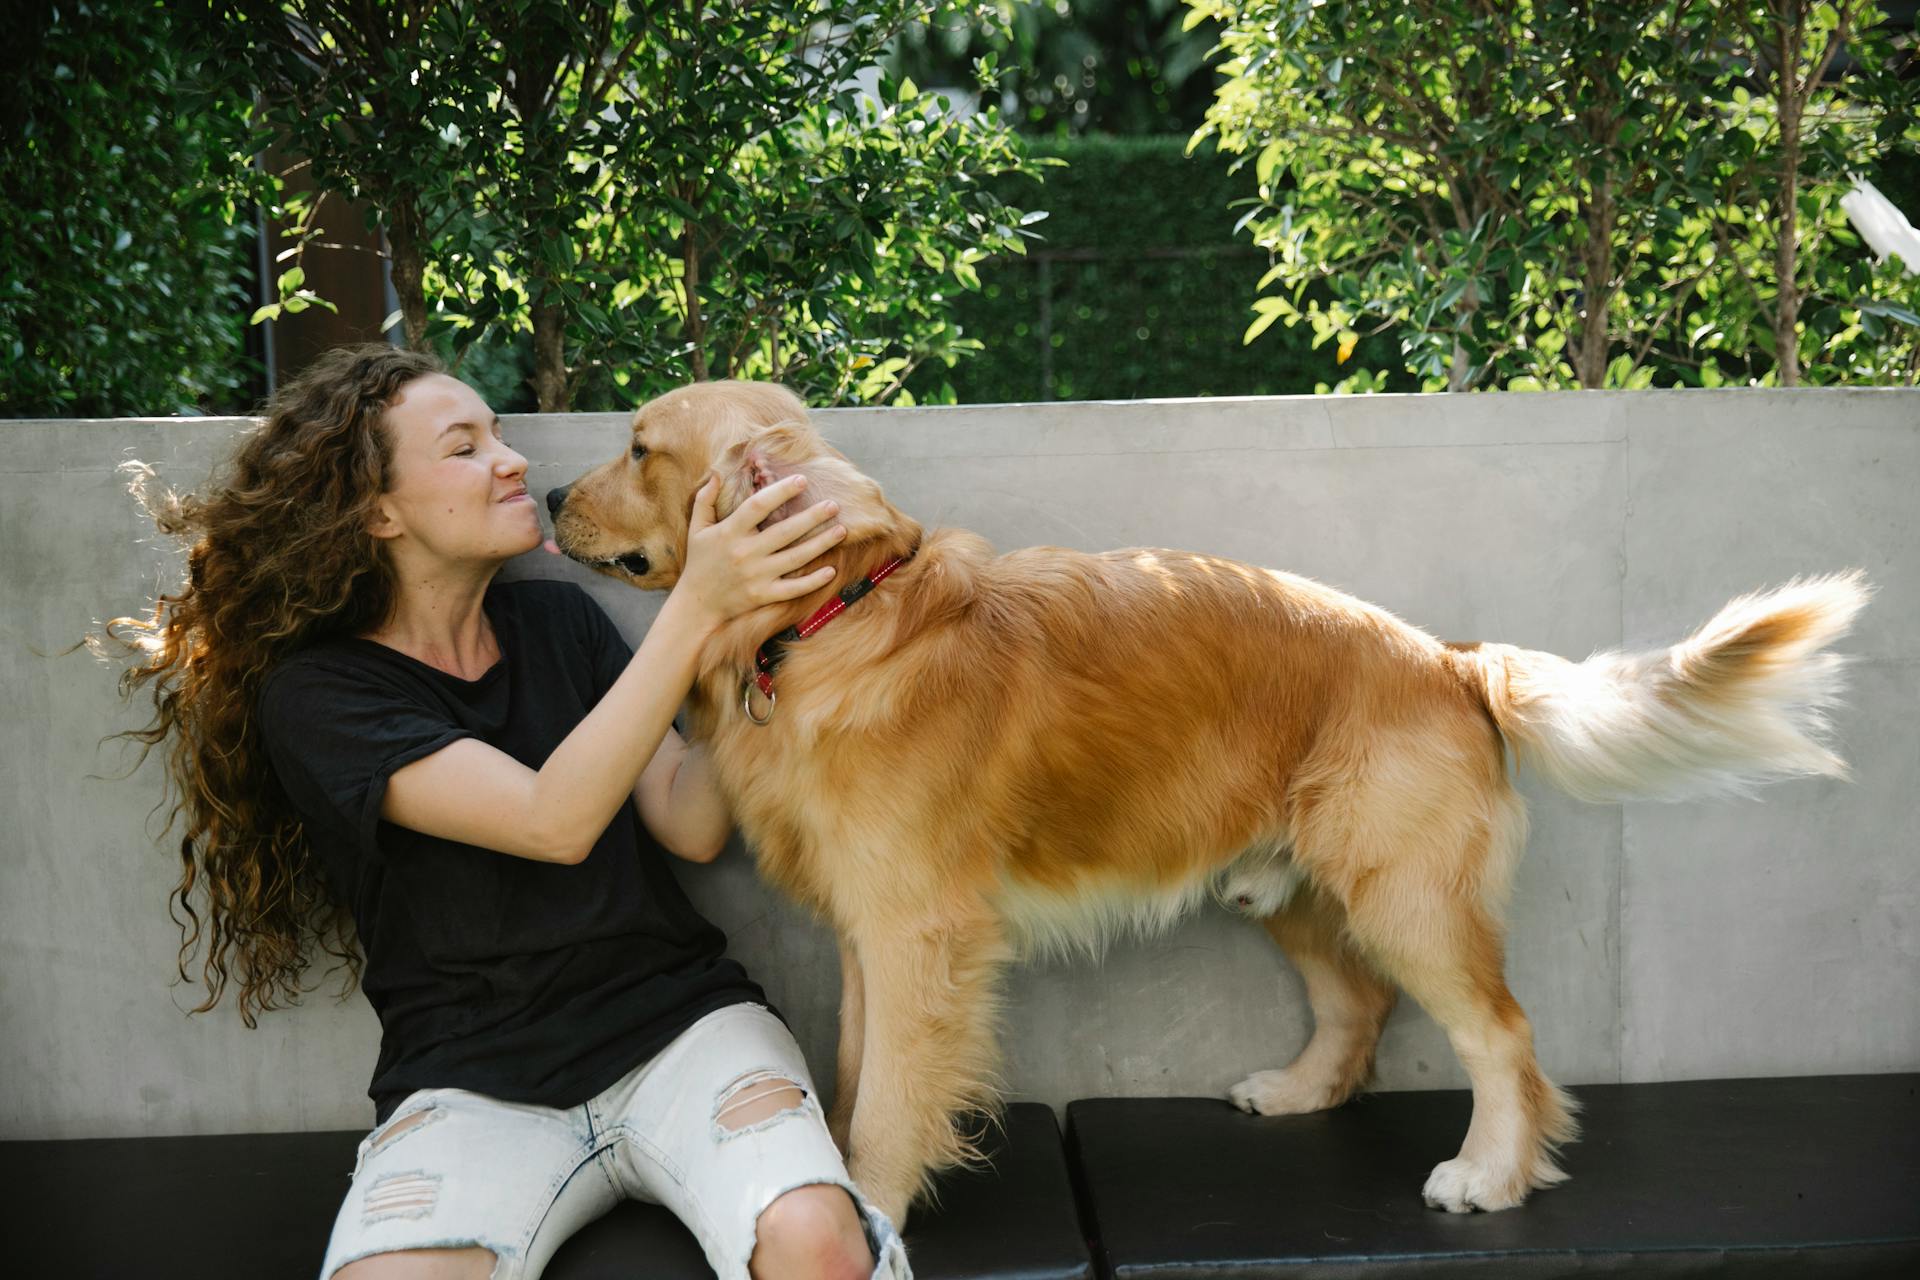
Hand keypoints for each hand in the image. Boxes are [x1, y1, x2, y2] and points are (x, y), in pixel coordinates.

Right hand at [671, 473, 845, 634]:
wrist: (697, 604)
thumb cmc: (700, 562)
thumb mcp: (697, 528)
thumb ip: (705, 499)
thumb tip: (716, 474)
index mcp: (729, 532)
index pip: (758, 506)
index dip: (781, 491)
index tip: (802, 480)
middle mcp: (745, 553)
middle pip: (784, 531)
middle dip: (812, 517)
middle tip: (833, 504)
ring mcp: (756, 575)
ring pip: (795, 558)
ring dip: (821, 544)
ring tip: (841, 530)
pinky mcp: (763, 595)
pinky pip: (793, 589)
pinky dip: (813, 581)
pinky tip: (832, 570)